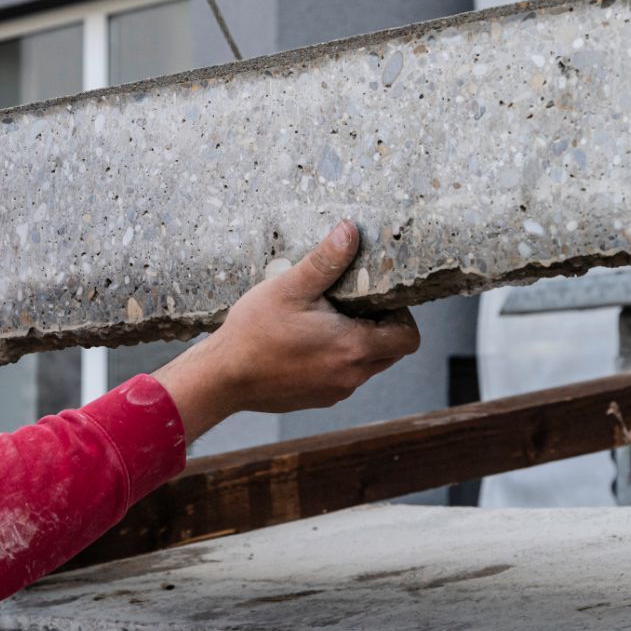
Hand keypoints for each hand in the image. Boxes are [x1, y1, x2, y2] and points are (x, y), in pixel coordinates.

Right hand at [151, 221, 420, 442]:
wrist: (222, 377)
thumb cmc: (254, 332)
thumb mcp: (290, 287)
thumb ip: (325, 260)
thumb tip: (350, 230)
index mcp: (353, 347)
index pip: (408, 338)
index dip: (402, 316)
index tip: (376, 299)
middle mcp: (351, 375)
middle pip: (391, 352)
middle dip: (381, 328)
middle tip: (352, 305)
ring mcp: (335, 391)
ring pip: (367, 367)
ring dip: (358, 345)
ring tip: (327, 321)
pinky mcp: (317, 399)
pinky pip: (343, 378)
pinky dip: (336, 361)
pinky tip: (307, 343)